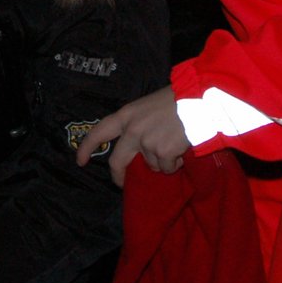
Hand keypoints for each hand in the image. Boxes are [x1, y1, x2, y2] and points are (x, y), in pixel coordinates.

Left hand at [74, 85, 188, 187]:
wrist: (200, 102)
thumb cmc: (178, 99)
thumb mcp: (150, 106)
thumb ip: (139, 124)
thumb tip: (136, 146)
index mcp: (127, 115)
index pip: (100, 131)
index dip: (87, 147)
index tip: (80, 161)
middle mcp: (133, 130)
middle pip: (117, 160)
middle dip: (118, 175)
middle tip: (121, 182)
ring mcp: (147, 143)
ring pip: (150, 165)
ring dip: (161, 161)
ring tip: (175, 144)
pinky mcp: (162, 153)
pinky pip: (166, 168)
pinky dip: (174, 163)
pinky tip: (181, 149)